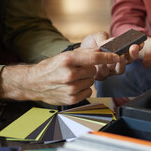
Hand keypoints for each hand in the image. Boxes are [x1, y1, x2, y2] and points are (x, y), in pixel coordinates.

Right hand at [0, 48, 119, 105]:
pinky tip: (73, 87)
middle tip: (78, 70)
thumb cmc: (49, 68)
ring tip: (72, 79)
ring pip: (91, 82)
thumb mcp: (63, 56)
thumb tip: (100, 51)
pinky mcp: (71, 99)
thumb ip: (82, 54)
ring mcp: (70, 88)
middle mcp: (69, 74)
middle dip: (89, 69)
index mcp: (67, 60)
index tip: (116, 56)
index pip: (94, 57)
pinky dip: (83, 89)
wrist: (33, 83)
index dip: (107, 57)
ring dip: (86, 80)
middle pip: (93, 70)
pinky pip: (88, 92)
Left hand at [80, 31, 141, 79]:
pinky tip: (100, 62)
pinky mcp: (99, 76)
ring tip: (118, 56)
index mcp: (120, 53)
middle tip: (133, 48)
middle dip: (132, 55)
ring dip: (120, 62)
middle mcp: (116, 63)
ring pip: (119, 70)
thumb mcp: (97, 37)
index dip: (137, 48)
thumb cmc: (90, 44)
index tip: (140, 43)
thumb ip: (104, 38)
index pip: (132, 52)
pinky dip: (103, 67)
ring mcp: (109, 71)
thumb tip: (111, 42)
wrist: (76, 53)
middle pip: (129, 62)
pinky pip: (104, 74)